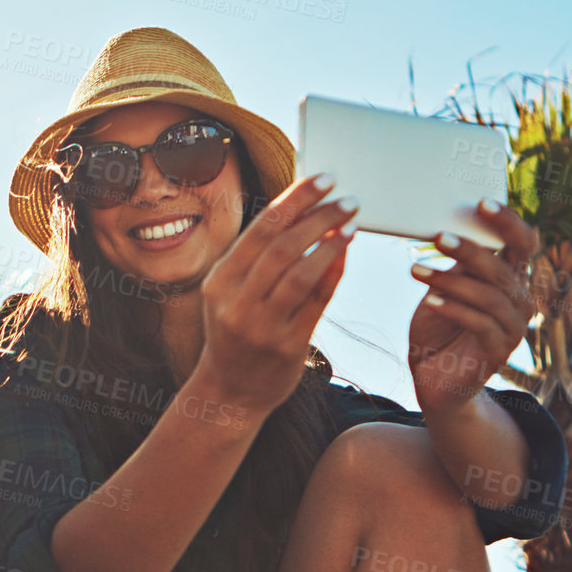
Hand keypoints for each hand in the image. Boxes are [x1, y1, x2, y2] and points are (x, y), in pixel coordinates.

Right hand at [192, 174, 355, 415]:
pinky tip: (346, 254)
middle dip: (318, 216)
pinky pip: (315, 302)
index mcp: (219, 281)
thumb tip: (303, 209)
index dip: (295, 199)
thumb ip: (260, 258)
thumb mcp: (232, 293)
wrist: (229, 392)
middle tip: (347, 199)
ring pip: (300, 273)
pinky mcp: (286, 346)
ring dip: (330, 242)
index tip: (323, 179)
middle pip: (282, 246)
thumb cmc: (237, 332)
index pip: (261, 229)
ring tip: (352, 222)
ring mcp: (260, 326)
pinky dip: (333, 273)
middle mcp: (235, 302)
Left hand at [406, 200, 538, 415]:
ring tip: (416, 271)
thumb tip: (446, 225)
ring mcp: (513, 328)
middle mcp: (520, 300)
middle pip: (501, 268)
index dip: (507, 222)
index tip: (482, 203)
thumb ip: (455, 264)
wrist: (433, 378)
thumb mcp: (443, 288)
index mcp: (510, 278)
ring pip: (489, 296)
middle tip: (437, 237)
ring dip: (451, 281)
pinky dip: (453, 309)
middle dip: (469, 250)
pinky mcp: (499, 352)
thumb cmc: (437, 327)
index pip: (522, 242)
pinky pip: (480, 324)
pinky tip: (429, 300)